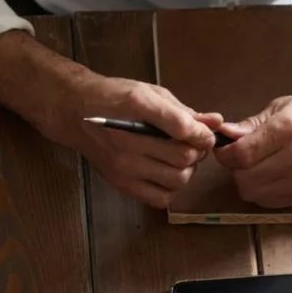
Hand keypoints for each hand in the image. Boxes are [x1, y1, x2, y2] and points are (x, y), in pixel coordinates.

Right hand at [68, 74, 221, 208]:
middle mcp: (128, 139)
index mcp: (137, 106)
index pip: (182, 128)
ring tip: (179, 159)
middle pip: (184, 157)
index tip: (205, 133)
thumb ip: (184, 111)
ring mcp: (123, 164)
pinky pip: (161, 198)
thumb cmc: (116, 98)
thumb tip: (216, 122)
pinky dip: (171, 188)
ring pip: (177, 179)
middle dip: (198, 152)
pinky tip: (166, 173)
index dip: (203, 133)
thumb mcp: (150, 94)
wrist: (75, 112)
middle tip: (192, 145)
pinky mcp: (121, 183)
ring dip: (187, 171)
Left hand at [215, 88, 291, 207]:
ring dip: (247, 181)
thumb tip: (225, 134)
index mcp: (288, 131)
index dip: (226, 153)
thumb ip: (251, 125)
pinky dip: (262, 191)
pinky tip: (270, 175)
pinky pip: (269, 202)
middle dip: (235, 168)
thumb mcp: (283, 107)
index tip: (226, 147)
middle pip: (244, 178)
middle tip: (242, 155)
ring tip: (257, 165)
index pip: (241, 154)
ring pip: (253, 193)